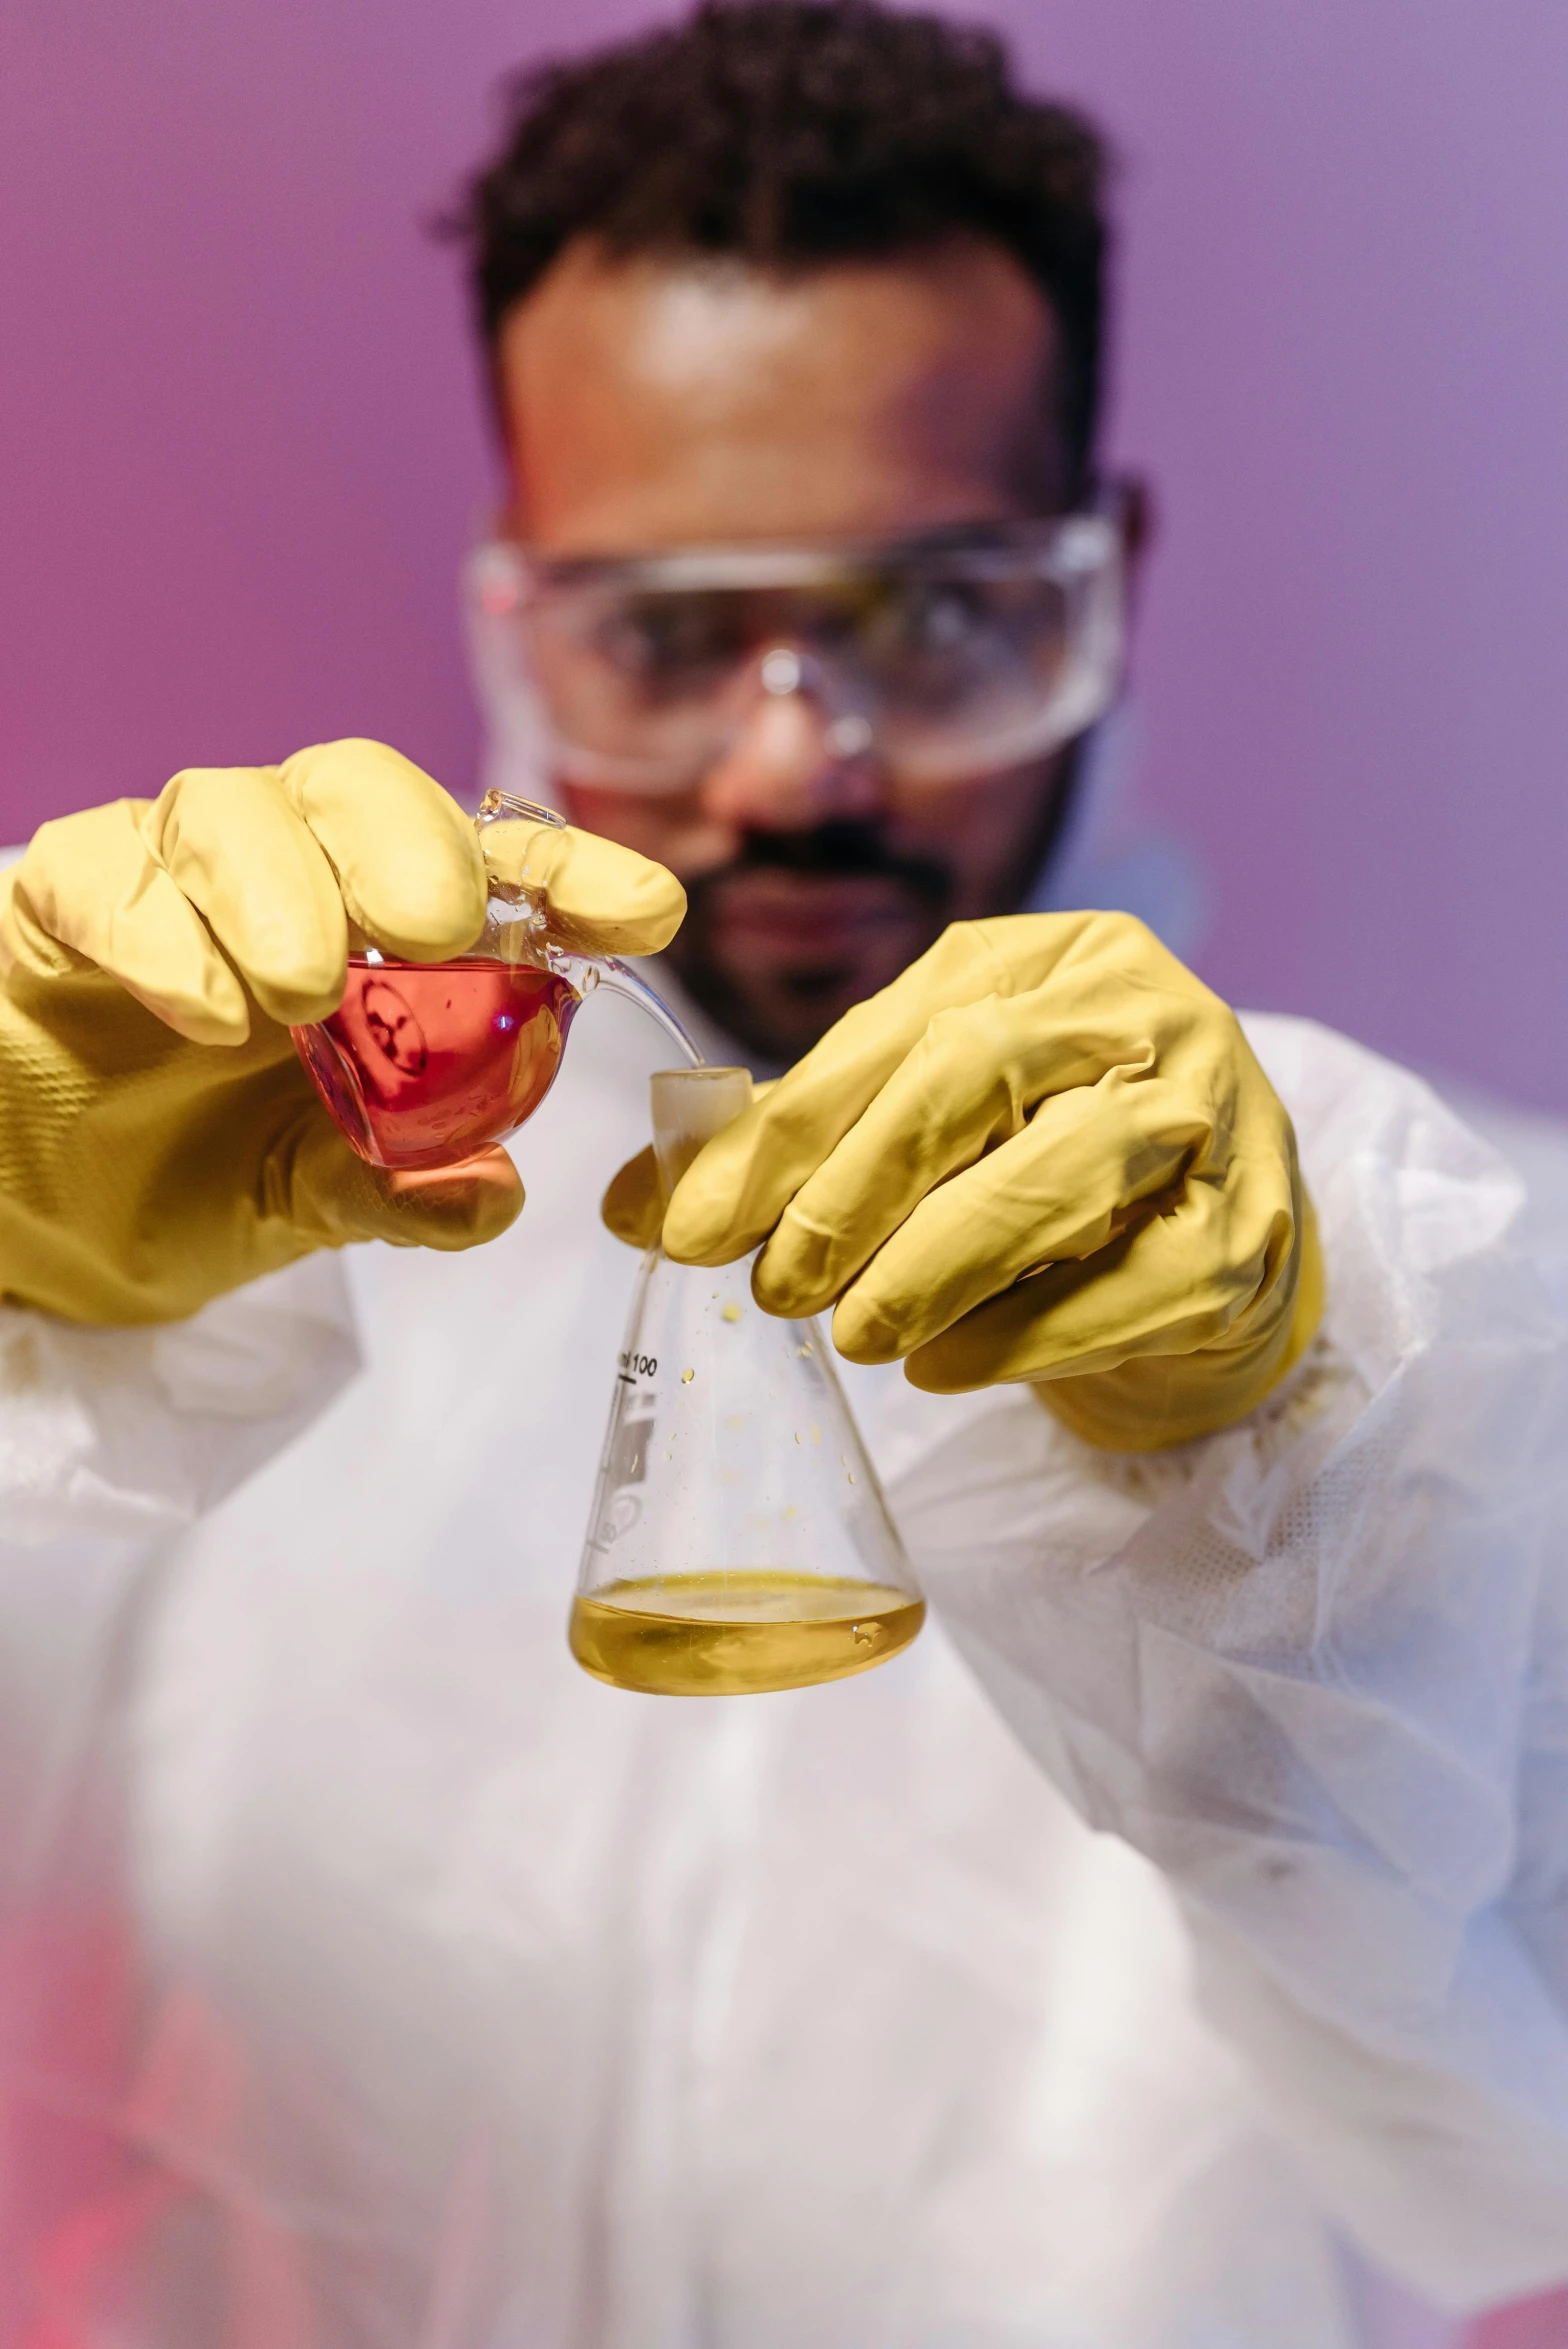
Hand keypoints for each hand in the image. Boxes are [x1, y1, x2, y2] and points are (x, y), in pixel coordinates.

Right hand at [0, 740, 684, 1324]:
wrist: (31, 1217)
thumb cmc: (184, 1177)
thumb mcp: (304, 1201)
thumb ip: (392, 1191)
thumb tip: (491, 1194)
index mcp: (372, 933)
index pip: (486, 868)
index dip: (569, 875)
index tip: (647, 913)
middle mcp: (284, 875)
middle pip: (358, 787)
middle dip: (413, 847)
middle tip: (435, 934)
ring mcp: (171, 873)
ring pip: (234, 808)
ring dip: (285, 893)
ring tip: (299, 998)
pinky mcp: (63, 894)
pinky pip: (108, 872)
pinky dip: (163, 933)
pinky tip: (206, 1009)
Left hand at [605, 913, 1320, 1450]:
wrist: (1208, 1256)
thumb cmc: (1041, 1177)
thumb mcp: (919, 1133)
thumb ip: (789, 1152)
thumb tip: (633, 1203)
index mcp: (1043, 956)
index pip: (894, 1030)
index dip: (780, 1134)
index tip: (687, 1227)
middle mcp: (1140, 1010)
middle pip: (978, 1073)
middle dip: (852, 1190)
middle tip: (775, 1288)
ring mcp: (1214, 1114)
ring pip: (1063, 1170)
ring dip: (933, 1264)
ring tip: (853, 1335)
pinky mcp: (1248, 1232)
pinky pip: (1129, 1284)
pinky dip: (1019, 1335)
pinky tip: (942, 1368)